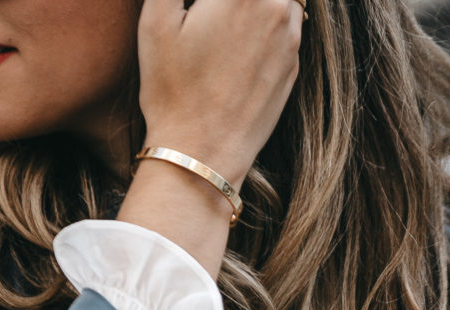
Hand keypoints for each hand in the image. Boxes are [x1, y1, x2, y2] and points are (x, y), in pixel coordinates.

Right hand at [136, 0, 303, 187]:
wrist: (203, 154)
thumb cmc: (173, 90)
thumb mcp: (157, 19)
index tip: (200, 5)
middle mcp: (277, 9)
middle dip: (234, 2)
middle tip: (210, 14)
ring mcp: (290, 40)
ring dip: (256, 4)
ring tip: (224, 21)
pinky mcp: (292, 66)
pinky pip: (287, 23)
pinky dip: (268, 16)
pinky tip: (238, 35)